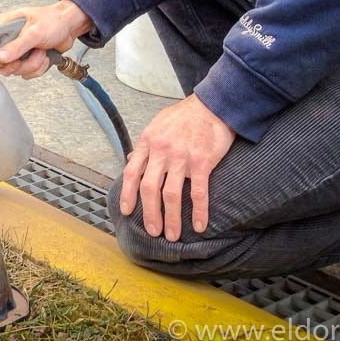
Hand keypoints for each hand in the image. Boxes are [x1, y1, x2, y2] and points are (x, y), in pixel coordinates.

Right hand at [0, 1, 93, 79]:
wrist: (69, 26)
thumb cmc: (53, 20)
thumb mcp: (34, 32)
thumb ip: (17, 46)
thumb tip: (0, 57)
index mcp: (4, 27)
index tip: (11, 60)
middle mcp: (9, 40)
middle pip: (2, 64)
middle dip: (21, 64)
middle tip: (31, 54)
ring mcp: (18, 50)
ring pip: (16, 70)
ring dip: (32, 65)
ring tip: (41, 52)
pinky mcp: (28, 59)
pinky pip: (26, 73)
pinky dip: (38, 68)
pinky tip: (44, 56)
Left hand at [119, 94, 235, 239]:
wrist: (213, 104)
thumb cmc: (185, 115)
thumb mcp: (157, 124)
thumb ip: (145, 145)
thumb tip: (131, 161)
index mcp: (148, 141)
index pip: (132, 172)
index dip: (127, 194)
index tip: (126, 211)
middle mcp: (162, 150)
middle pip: (149, 188)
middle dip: (149, 214)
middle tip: (153, 231)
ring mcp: (182, 157)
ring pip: (171, 195)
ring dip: (171, 219)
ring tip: (172, 236)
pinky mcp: (202, 162)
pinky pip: (198, 192)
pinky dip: (199, 212)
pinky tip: (200, 226)